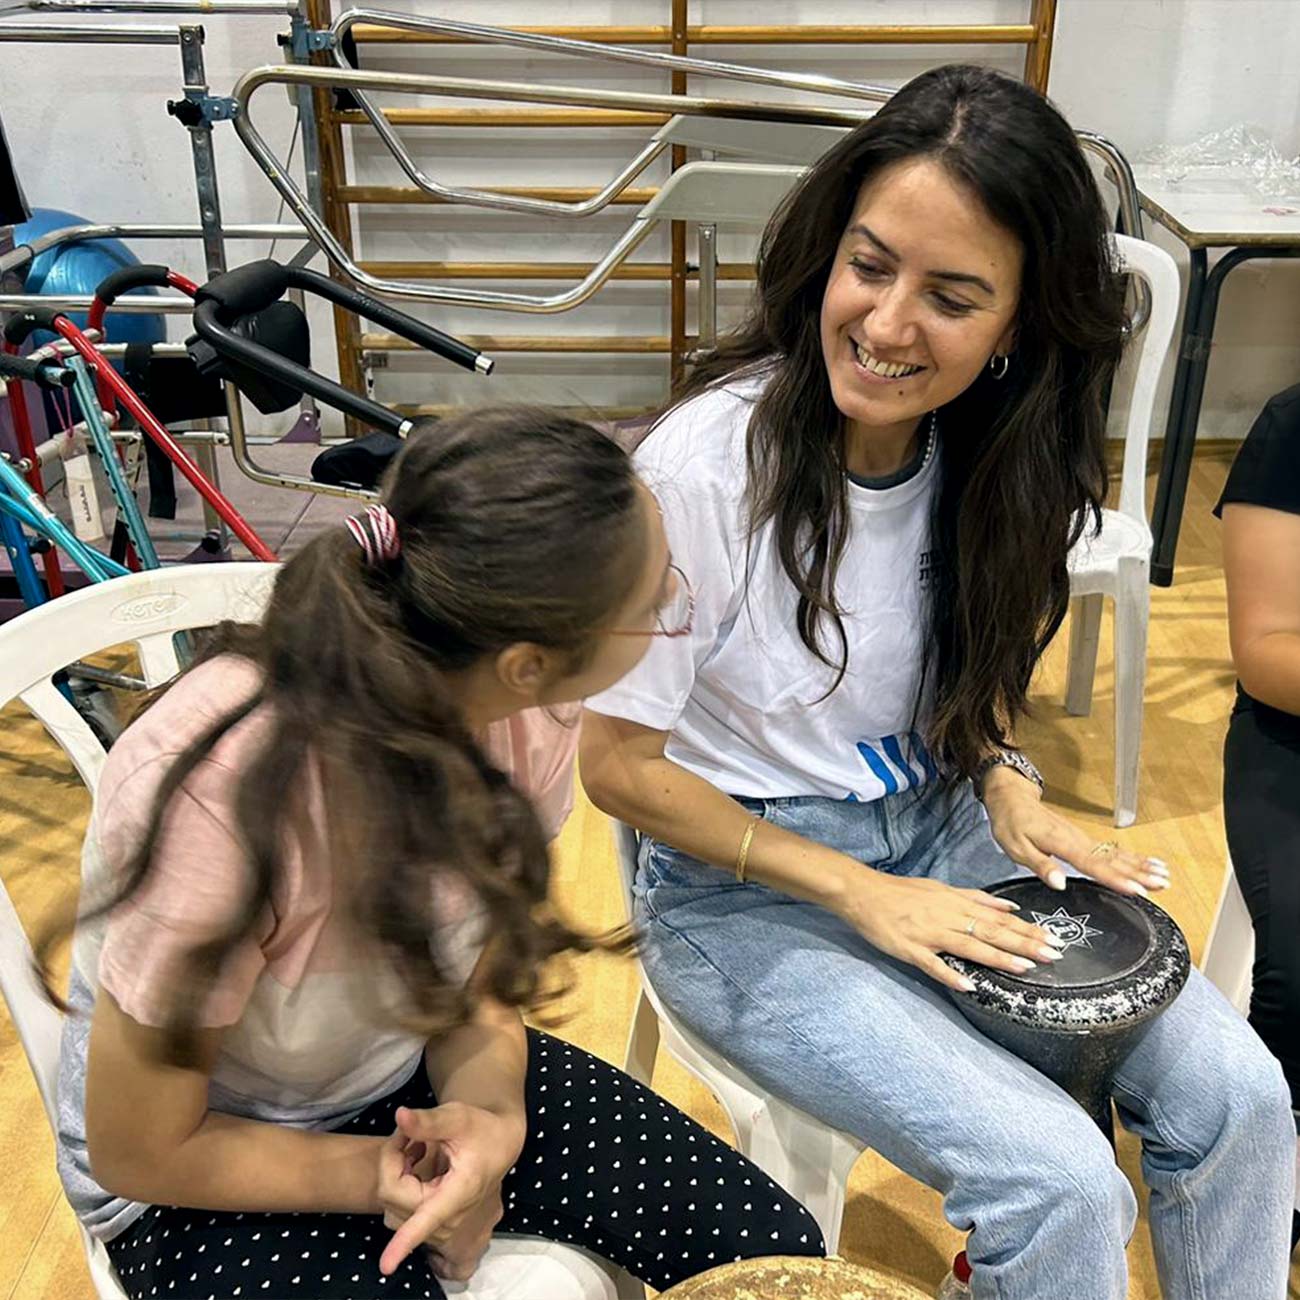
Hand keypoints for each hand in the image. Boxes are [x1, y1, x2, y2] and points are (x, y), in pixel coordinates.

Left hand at [376, 1102, 524, 1277]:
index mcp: (460, 1191)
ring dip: (395, 1172)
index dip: (405, 1241)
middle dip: (392, 1159)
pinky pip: (399, 1211)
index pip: (428, 1217)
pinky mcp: (435, 1229)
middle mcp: (451, 1217)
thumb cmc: (481, 1128)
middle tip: (409, 1135)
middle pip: (394, 1194)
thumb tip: (400, 1115)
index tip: (386, 1265)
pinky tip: (416, 1165)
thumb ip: (429, 1121)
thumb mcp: (457, 1117)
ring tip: (417, 1149)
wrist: (499, 1143)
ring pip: (393, 1204)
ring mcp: (442, 1227)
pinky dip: (399, 1185)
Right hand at [835, 867, 1068, 992]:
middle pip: (991, 931)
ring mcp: (928, 933)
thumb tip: (1009, 908)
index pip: (999, 918)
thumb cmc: (902, 892)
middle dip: (1024, 943)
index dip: (1028, 930)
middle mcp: (947, 916)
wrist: (862, 892)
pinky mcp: (910, 948)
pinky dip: (950, 973)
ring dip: (998, 956)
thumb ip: (975, 899)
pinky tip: (969, 984)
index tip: (1054, 938)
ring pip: (969, 945)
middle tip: (1054, 954)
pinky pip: (932, 964)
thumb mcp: (942, 888)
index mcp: (955, 902)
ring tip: (1025, 967)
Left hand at [980, 766, 1170, 897]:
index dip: (1115, 878)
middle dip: (1139, 873)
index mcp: (1061, 843)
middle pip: (1112, 860)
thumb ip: (1040, 864)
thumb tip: (1060, 883)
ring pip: (1117, 854)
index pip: (1092, 864)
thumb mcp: (1016, 847)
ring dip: (1141, 866)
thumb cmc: (1011, 823)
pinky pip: (1112, 850)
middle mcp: (1077, 840)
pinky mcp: (1084, 839)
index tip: (1136, 889)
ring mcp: (1083, 838)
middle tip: (1162, 885)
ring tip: (1164, 877)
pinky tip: (1148, 864)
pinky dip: (1132, 857)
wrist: (1012, 798)